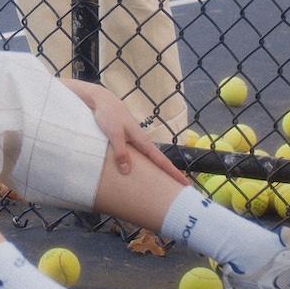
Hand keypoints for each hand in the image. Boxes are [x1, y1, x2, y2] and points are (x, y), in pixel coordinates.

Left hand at [74, 83, 189, 184]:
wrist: (103, 101)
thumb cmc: (109, 116)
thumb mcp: (114, 134)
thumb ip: (120, 151)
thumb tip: (126, 171)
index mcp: (142, 141)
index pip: (161, 160)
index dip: (173, 172)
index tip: (185, 182)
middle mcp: (142, 142)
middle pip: (159, 161)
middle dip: (170, 173)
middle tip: (182, 187)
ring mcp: (136, 141)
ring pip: (150, 159)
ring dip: (159, 169)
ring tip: (165, 183)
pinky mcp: (129, 140)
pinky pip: (141, 156)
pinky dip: (146, 164)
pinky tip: (143, 171)